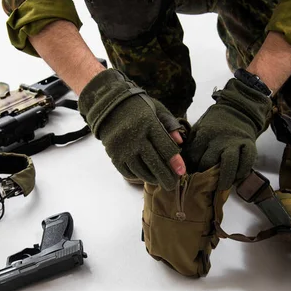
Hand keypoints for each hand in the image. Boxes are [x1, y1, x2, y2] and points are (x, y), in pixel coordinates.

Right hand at [78, 69, 186, 190]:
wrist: (108, 104)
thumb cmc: (137, 106)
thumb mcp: (156, 108)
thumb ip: (170, 124)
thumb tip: (180, 143)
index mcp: (149, 123)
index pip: (165, 147)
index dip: (175, 162)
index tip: (181, 172)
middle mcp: (135, 136)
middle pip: (154, 163)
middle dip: (165, 177)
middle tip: (172, 185)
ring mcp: (122, 147)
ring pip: (140, 170)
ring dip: (152, 178)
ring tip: (160, 181)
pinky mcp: (113, 154)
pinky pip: (127, 171)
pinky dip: (137, 176)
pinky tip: (144, 176)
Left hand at [183, 78, 272, 190]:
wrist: (238, 110)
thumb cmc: (214, 126)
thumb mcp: (199, 130)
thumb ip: (191, 145)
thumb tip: (179, 165)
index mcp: (204, 134)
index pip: (193, 156)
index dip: (190, 169)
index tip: (188, 178)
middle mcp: (219, 138)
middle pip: (209, 161)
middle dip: (205, 175)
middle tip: (202, 186)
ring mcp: (235, 142)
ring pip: (229, 163)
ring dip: (224, 178)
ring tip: (221, 188)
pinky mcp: (249, 145)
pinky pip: (246, 162)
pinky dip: (241, 173)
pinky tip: (236, 178)